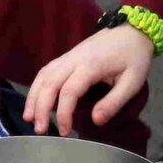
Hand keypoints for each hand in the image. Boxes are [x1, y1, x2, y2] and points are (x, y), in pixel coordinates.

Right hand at [24, 24, 154, 135]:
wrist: (133, 30)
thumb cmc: (134, 57)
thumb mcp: (133, 82)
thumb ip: (114, 102)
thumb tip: (95, 121)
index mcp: (91, 65)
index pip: (69, 91)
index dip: (63, 113)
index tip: (64, 132)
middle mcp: (74, 58)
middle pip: (49, 82)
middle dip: (40, 107)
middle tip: (38, 130)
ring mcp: (69, 55)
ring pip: (44, 74)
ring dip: (33, 96)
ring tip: (28, 117)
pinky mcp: (68, 56)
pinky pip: (47, 70)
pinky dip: (38, 85)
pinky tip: (35, 99)